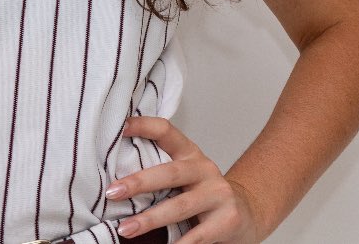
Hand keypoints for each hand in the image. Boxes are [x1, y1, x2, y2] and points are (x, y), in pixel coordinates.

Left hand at [106, 117, 261, 243]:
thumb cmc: (203, 193)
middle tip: (112, 192)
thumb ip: (161, 170)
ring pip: (180, 206)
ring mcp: (218, 194)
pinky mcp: (227, 220)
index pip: (166, 131)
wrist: (246, 213)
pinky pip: (197, 235)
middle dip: (139, 183)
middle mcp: (205, 169)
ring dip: (150, 219)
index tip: (120, 128)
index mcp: (189, 153)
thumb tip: (114, 179)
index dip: (144, 126)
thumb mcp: (185, 175)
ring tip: (125, 228)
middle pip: (170, 173)